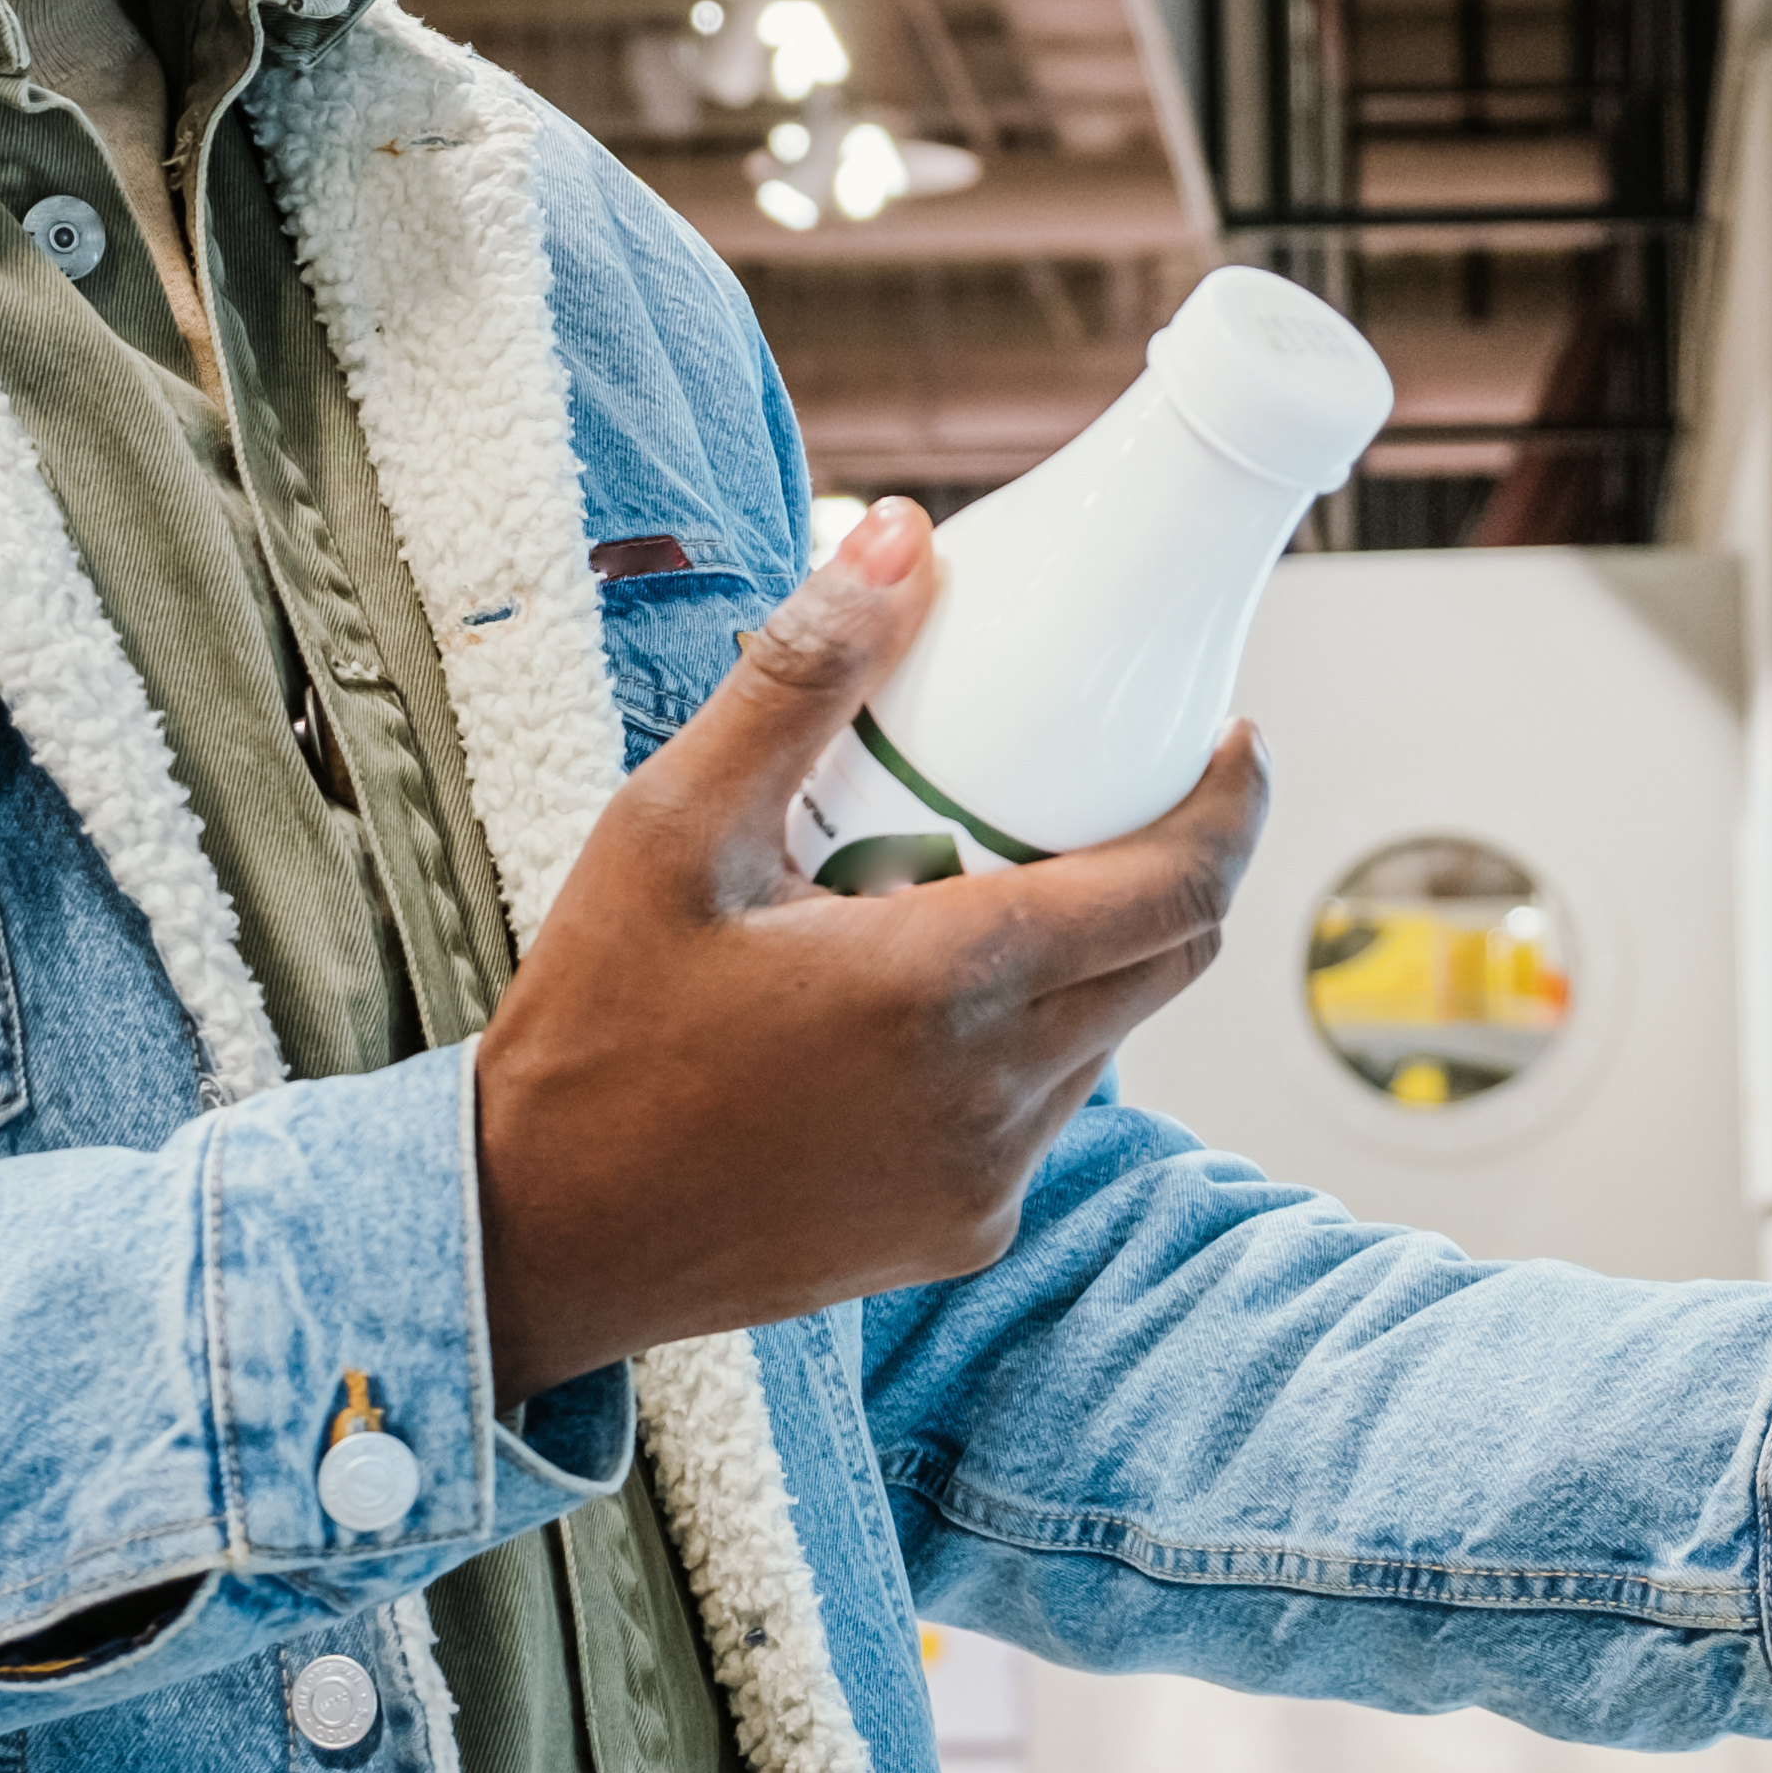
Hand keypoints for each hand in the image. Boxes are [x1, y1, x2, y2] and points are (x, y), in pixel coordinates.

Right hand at [471, 497, 1264, 1398]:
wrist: (539, 1233)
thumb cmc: (595, 1023)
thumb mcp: (671, 826)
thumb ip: (800, 676)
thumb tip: (904, 538)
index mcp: (942, 986)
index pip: (1175, 891)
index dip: (1232, 808)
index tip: (1232, 740)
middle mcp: (994, 1098)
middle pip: (1167, 962)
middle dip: (1170, 865)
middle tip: (1110, 789)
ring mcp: (985, 1180)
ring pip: (1103, 1039)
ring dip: (1082, 957)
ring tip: (972, 888)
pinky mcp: (959, 1234)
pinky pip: (1039, 1114)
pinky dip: (1019, 1043)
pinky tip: (911, 1007)